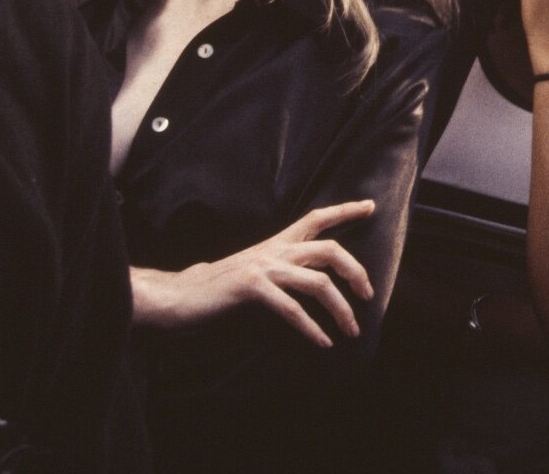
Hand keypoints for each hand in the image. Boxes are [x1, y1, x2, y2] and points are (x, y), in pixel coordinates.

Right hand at [134, 199, 375, 346]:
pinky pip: (291, 308)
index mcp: (275, 243)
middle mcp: (274, 250)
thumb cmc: (216, 287)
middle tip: (368, 295)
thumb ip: (279, 268)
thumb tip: (310, 279)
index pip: (316, 218)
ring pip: (318, 282)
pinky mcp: (251, 287)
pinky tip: (322, 342)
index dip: (344, 210)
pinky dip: (311, 328)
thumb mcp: (254, 270)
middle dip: (356, 272)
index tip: (370, 206)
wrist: (178, 295)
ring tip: (352, 330)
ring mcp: (263, 267)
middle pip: (330, 249)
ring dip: (340, 309)